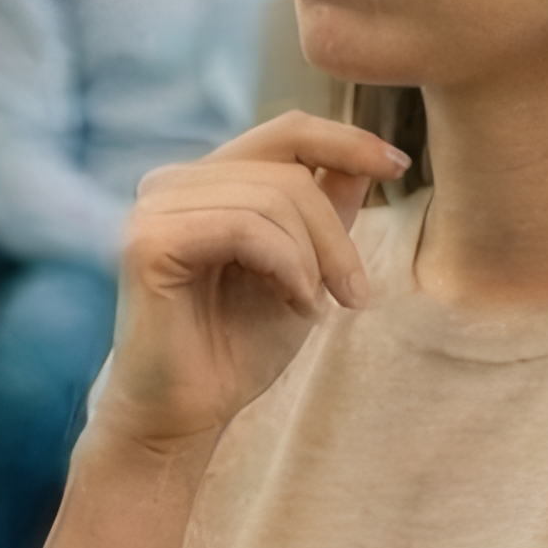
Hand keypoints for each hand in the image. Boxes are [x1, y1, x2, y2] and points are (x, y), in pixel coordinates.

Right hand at [92, 116, 406, 455]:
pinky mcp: (147, 240)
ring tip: (314, 307)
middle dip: (336, 235)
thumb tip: (367, 157)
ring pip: (274, 197)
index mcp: (204, 181)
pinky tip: (294, 305)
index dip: (346, 140)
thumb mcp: (304, 269)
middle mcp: (171, 183)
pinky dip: (287, 267)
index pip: (284, 132)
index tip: (399, 165)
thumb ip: (326, 210)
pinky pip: (246, 228)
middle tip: (355, 295)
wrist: (186, 416)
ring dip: (314, 260)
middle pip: (288, 169)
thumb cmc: (238, 347)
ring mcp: (153, 207)